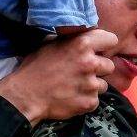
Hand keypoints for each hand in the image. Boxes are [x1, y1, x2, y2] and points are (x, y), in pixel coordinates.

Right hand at [0, 29, 117, 124]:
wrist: (24, 96)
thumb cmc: (35, 67)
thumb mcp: (50, 43)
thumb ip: (71, 39)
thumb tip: (84, 33)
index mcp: (82, 44)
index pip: (111, 40)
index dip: (104, 46)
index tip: (98, 51)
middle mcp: (90, 63)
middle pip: (109, 65)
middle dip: (98, 69)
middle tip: (82, 72)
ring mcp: (91, 84)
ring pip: (103, 84)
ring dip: (92, 86)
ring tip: (75, 87)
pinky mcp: (89, 102)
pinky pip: (95, 100)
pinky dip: (86, 100)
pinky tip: (72, 98)